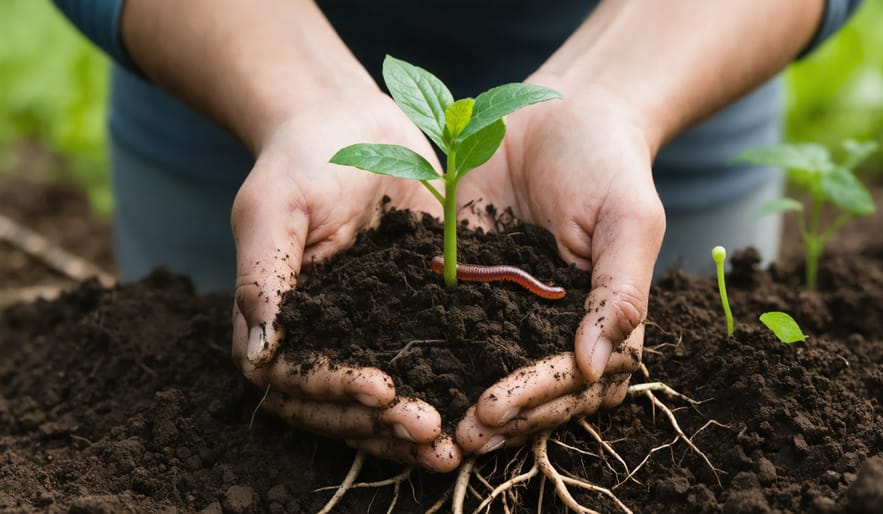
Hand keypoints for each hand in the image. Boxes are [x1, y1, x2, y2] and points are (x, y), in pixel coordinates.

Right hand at [231, 90, 460, 471]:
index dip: (334, 393)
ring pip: (381, 402)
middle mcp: (319, 339)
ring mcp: (365, 333)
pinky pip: (424, 364)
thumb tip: (261, 355)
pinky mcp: (407, 317)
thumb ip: (262, 276)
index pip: (295, 381)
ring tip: (453, 443)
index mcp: (277, 322)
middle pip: (339, 406)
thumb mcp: (273, 206)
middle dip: (380, 425)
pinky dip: (445, 389)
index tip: (380, 389)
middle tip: (429, 430)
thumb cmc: (300, 160)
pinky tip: (477, 403)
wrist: (352, 126)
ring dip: (411, 428)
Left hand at [455, 77, 664, 452]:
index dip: (539, 399)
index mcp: (599, 318)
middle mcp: (553, 323)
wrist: (557, 109)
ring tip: (435, 426)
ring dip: (466, 401)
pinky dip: (433, 352)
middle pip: (535, 390)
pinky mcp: (469, 280)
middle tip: (464, 434)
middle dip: (503, 417)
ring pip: (491, 369)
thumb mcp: (627, 221)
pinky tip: (405, 373)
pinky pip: (451, 323)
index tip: (497, 407)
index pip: (576, 381)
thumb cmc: (606, 162)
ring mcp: (509, 306)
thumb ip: (619, 292)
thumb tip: (596, 368)